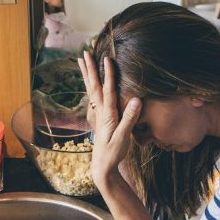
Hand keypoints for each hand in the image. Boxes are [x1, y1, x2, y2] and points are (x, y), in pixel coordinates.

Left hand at [77, 51, 141, 189]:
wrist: (102, 166)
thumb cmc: (113, 152)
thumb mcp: (123, 138)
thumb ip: (130, 118)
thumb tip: (137, 99)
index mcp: (107, 114)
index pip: (107, 90)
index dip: (108, 74)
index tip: (107, 59)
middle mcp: (100, 111)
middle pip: (93, 86)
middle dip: (90, 69)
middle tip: (85, 53)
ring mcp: (98, 114)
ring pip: (91, 89)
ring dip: (87, 74)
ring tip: (82, 60)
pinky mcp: (99, 117)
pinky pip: (93, 96)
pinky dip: (90, 85)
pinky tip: (89, 80)